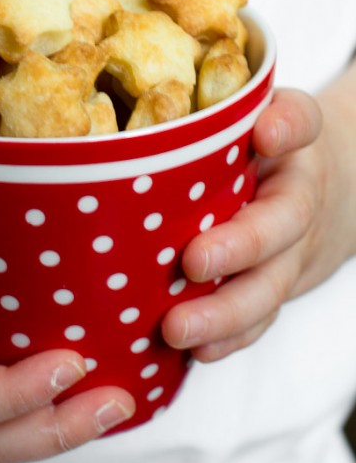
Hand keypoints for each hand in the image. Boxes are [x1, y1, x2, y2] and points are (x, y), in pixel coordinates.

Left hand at [161, 87, 331, 361]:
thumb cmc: (254, 149)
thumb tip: (143, 114)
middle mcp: (299, 194)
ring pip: (270, 283)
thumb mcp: (241, 117)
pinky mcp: (278, 286)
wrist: (320, 194)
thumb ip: (208, 111)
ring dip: (226, 310)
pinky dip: (230, 337)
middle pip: (283, 222)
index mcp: (291, 141)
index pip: (301, 121)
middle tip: (193, 261)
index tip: (266, 135)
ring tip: (178, 328)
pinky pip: (262, 317)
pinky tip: (197, 351)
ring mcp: (293, 248)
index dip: (287, 127)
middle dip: (241, 245)